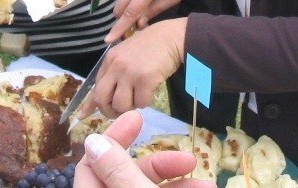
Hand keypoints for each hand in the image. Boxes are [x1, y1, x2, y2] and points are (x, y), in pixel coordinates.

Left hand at [74, 109, 213, 187]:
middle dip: (161, 164)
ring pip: (148, 187)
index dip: (113, 137)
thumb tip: (95, 139)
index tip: (137, 118)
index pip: (91, 162)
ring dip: (179, 181)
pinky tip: (204, 187)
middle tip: (187, 156)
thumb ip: (116, 169)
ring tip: (206, 183)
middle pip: (127, 174)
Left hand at [78, 19, 185, 118]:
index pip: (95, 86)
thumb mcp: (126, 56)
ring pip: (121, 105)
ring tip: (139, 94)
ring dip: (131, 106)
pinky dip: (146, 101)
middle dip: (109, 111)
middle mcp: (116, 66)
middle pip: (102, 99)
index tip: (82, 116)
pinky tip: (151, 89)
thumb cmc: (150, 47)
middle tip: (120, 111)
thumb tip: (101, 95)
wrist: (170, 38)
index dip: (90, 104)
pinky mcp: (145, 79)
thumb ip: (114, 73)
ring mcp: (129, 73)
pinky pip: (141, 103)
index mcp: (109, 60)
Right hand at [105, 0, 196, 42]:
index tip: (108, 40)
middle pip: (119, 9)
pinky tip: (143, 0)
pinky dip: (129, 1)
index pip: (129, 13)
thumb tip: (139, 24)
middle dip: (122, 22)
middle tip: (135, 30)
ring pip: (120, 2)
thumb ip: (156, 9)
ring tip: (143, 14)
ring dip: (126, 11)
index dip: (119, 28)